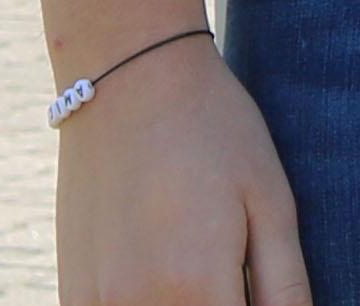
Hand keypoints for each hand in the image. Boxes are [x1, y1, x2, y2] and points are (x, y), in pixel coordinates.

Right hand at [57, 35, 310, 305]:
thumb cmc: (214, 132)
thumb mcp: (271, 203)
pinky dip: (148, 305)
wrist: (129, 76)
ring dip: (184, 304)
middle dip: (222, 305)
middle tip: (236, 266)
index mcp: (196, 288)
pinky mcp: (74, 292)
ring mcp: (98, 303)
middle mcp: (139, 305)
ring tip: (199, 257)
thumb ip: (286, 289)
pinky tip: (163, 270)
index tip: (256, 283)